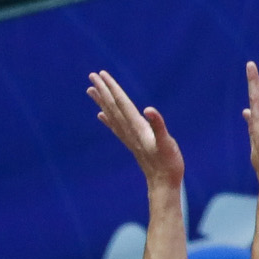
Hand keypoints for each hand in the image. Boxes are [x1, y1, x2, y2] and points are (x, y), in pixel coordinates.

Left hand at [88, 69, 183, 189]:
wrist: (163, 183)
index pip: (121, 103)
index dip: (112, 88)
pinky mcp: (132, 144)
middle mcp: (129, 130)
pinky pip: (116, 128)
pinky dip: (107, 119)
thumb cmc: (168, 163)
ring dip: (102, 101)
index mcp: (137, 126)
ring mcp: (129, 137)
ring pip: (111, 115)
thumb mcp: (167, 143)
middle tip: (92, 75)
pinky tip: (101, 115)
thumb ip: (158, 126)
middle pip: (113, 106)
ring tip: (90, 90)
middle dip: (103, 90)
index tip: (102, 74)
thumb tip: (149, 110)